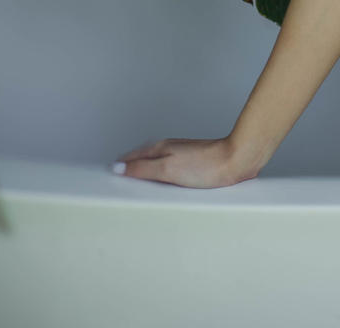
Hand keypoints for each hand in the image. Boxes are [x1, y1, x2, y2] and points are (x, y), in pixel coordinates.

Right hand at [110, 136, 258, 188]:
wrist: (236, 161)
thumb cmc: (205, 166)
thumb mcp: (168, 169)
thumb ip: (143, 168)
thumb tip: (117, 167)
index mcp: (160, 148)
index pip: (130, 157)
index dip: (117, 168)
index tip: (103, 178)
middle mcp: (169, 150)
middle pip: (141, 160)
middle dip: (127, 171)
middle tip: (113, 185)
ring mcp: (180, 157)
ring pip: (155, 166)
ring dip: (143, 176)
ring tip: (132, 190)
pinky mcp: (192, 166)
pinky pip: (168, 173)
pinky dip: (159, 180)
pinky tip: (161, 190)